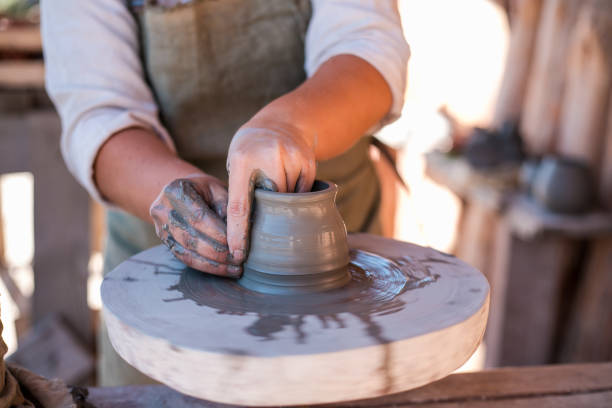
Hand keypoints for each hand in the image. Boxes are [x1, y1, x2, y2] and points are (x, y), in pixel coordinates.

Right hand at [150, 173, 241, 276]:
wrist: (185, 191)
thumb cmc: (207, 190)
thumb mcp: (219, 189)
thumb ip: (227, 208)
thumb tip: (238, 235)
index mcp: (175, 191)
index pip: (199, 217)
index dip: (219, 234)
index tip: (238, 245)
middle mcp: (162, 210)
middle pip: (191, 237)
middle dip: (218, 252)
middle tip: (239, 260)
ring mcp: (160, 228)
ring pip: (187, 252)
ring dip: (213, 264)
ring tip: (235, 269)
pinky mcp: (165, 242)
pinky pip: (185, 259)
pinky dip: (205, 266)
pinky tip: (223, 270)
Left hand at [226, 123, 315, 262]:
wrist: (281, 123)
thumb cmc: (250, 150)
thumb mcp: (236, 163)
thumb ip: (239, 191)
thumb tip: (240, 232)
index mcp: (242, 160)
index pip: (239, 205)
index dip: (238, 232)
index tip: (237, 254)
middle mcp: (268, 157)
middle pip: (268, 205)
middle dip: (265, 216)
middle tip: (263, 220)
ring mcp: (291, 159)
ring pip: (288, 201)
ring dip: (282, 203)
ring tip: (276, 187)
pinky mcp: (308, 163)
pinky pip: (302, 193)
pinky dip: (295, 195)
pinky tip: (289, 180)